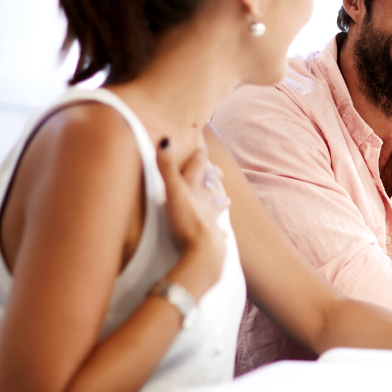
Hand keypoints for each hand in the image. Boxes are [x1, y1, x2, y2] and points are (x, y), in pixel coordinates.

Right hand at [155, 135, 228, 298]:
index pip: (199, 167)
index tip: (202, 149)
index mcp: (196, 189)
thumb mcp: (173, 191)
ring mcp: (212, 220)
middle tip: (218, 171)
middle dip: (213, 177)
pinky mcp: (214, 238)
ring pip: (218, 207)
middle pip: (212, 186)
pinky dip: (220, 231)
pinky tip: (224, 234)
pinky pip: (218, 233)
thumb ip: (167, 168)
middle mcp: (207, 202)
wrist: (204, 251)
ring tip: (226, 199)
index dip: (200, 157)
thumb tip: (166, 140)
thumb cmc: (188, 219)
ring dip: (220, 201)